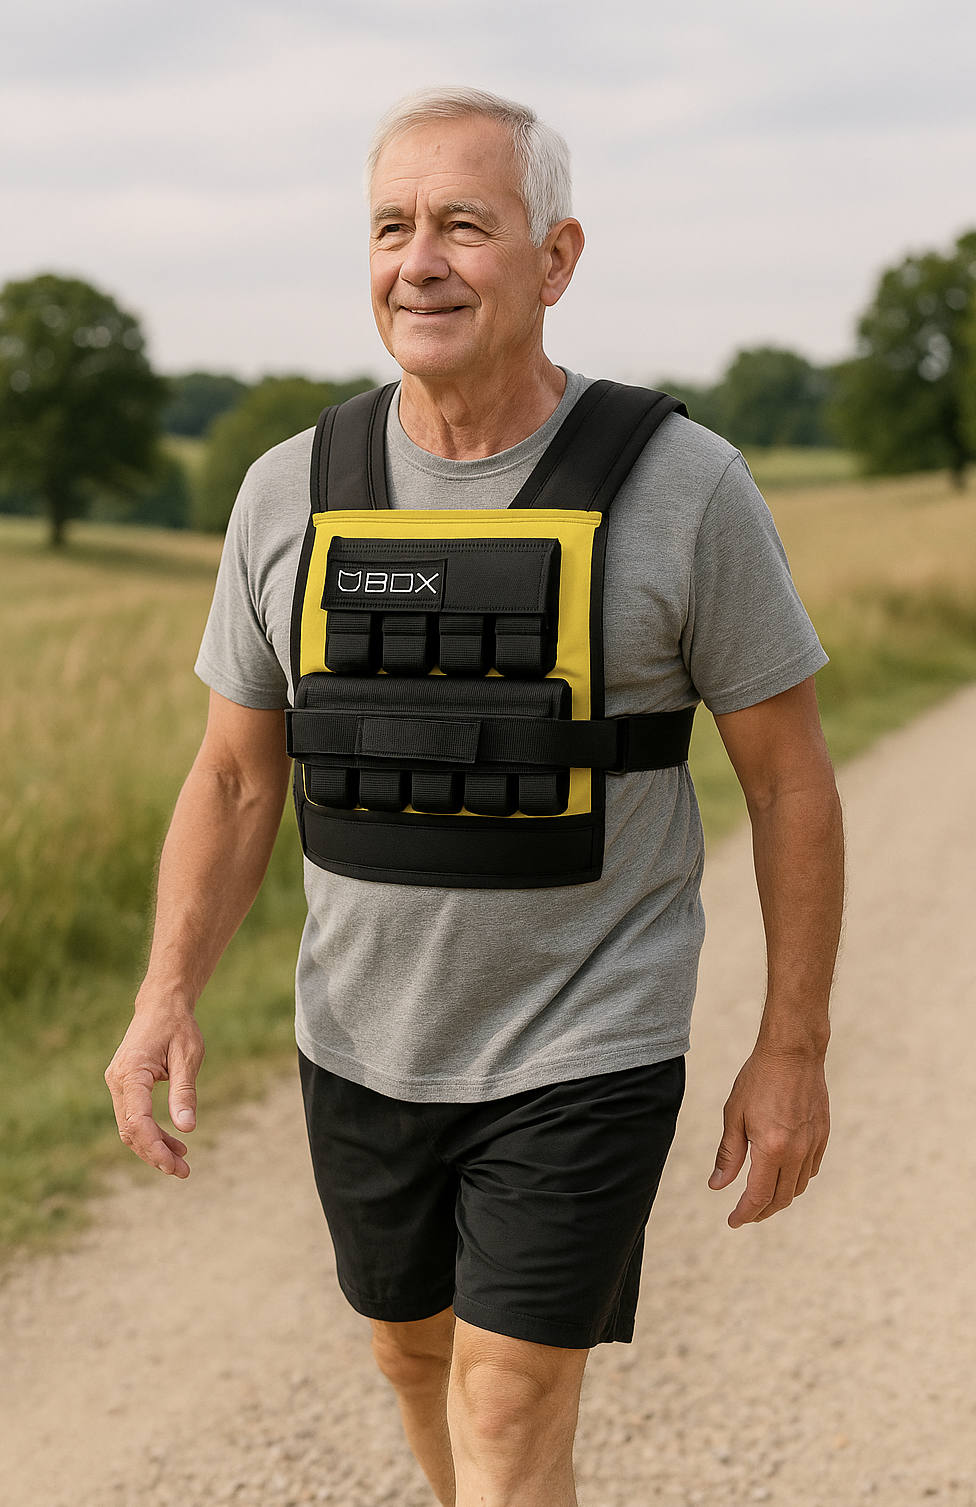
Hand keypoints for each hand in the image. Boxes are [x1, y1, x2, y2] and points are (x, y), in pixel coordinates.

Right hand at [104, 1005, 204, 1177]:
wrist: (162, 1004)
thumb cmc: (177, 1026)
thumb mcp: (188, 1056)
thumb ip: (184, 1092)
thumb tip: (187, 1128)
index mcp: (131, 1072)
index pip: (137, 1119)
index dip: (154, 1145)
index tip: (174, 1164)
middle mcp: (118, 1080)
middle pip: (130, 1129)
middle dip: (155, 1154)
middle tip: (183, 1172)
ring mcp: (118, 1084)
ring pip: (130, 1127)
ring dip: (153, 1147)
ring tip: (182, 1163)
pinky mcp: (125, 1086)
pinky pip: (134, 1117)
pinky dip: (152, 1133)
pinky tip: (175, 1143)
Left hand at [708, 1046, 828, 1227]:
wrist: (793, 1052)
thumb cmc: (758, 1079)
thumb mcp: (734, 1115)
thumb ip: (728, 1155)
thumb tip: (717, 1187)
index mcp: (771, 1148)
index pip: (759, 1196)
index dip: (745, 1214)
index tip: (733, 1222)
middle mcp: (797, 1151)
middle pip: (781, 1198)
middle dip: (762, 1212)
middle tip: (745, 1215)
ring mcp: (814, 1144)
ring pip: (799, 1186)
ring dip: (780, 1198)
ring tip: (761, 1198)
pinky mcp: (823, 1134)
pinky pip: (811, 1169)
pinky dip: (796, 1180)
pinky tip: (783, 1176)